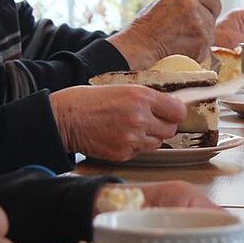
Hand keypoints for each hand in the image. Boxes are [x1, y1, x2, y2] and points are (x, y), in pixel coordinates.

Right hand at [49, 85, 186, 160]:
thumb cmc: (90, 100)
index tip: (171, 112)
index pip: (178, 111)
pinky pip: (140, 152)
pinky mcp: (123, 154)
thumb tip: (170, 106)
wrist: (65, 118)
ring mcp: (132, 138)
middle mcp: (140, 118)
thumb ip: (148, 98)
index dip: (175, 112)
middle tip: (150, 121)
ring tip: (131, 128)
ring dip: (150, 137)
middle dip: (163, 126)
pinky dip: (135, 146)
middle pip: (171, 130)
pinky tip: (120, 137)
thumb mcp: (123, 88)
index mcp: (141, 97)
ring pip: (157, 143)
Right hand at [107, 0, 220, 68]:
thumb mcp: (164, 3)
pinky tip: (179, 51)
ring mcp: (199, 27)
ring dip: (199, 40)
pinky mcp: (201, 45)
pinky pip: (206, 49)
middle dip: (202, 25)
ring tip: (177, 41)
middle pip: (212, 17)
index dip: (210, 7)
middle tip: (182, 32)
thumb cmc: (146, 28)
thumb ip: (186, 2)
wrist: (136, 49)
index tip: (204, 13)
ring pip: (210, 34)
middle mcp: (193, 7)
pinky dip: (197, 52)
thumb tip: (203, 6)